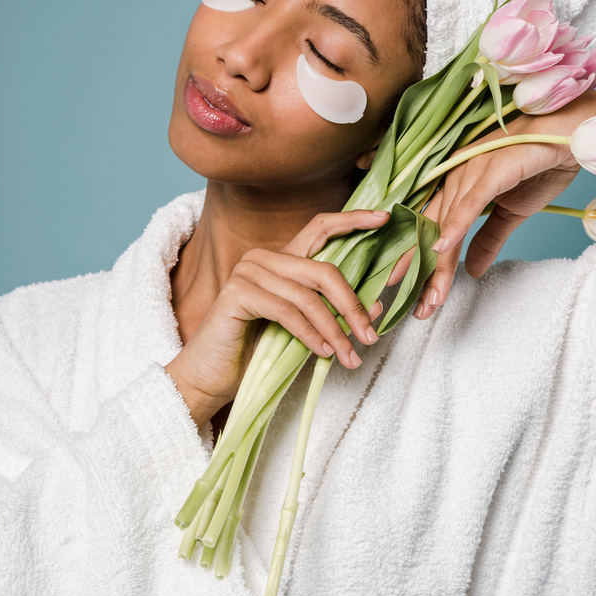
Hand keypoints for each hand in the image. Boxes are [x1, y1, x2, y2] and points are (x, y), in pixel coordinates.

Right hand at [165, 209, 388, 426]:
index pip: (320, 228)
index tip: (385, 218)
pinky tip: (322, 352)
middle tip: (371, 336)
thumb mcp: (306, 331)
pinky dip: (310, 334)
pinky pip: (288, 311)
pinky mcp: (237, 293)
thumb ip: (334, 314)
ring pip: (309, 295)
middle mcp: (263, 258)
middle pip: (324, 269)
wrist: (211, 378)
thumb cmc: (256, 354)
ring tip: (348, 356)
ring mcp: (248, 272)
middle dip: (353, 305)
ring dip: (335, 330)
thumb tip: (377, 306)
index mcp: (281, 260)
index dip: (353, 220)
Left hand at [399, 91, 595, 317]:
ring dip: (438, 263)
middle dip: (419, 271)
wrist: (571, 135)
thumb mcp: (511, 213)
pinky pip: (468, 202)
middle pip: (430, 229)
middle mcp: (454, 175)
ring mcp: (469, 169)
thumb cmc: (539, 164)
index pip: (431, 229)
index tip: (413, 297)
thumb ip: (488, 240)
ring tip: (431, 297)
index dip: (421, 264)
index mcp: (456, 184)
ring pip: (446, 222)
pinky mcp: (490, 168)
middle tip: (410, 306)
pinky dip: (455, 226)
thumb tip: (473, 271)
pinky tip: (442, 249)